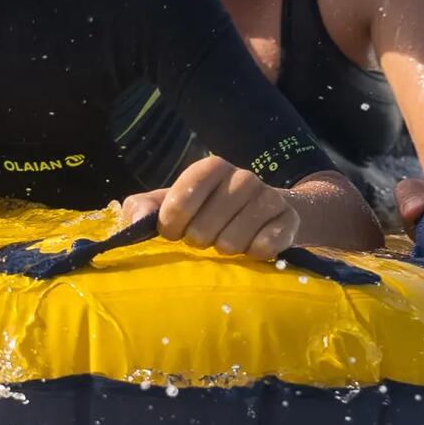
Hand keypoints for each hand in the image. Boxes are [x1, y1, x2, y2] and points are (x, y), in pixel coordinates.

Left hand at [119, 156, 298, 261]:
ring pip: (234, 242)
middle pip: (205, 228)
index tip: (172, 233)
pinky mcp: (288, 219)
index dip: (172, 223)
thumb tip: (134, 222)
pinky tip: (251, 250)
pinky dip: (253, 255)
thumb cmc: (207, 211)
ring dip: (224, 252)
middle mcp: (242, 177)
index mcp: (210, 168)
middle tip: (204, 240)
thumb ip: (143, 208)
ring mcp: (269, 196)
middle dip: (199, 242)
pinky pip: (266, 247)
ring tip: (225, 245)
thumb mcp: (171, 205)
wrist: (264, 215)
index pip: (182, 197)